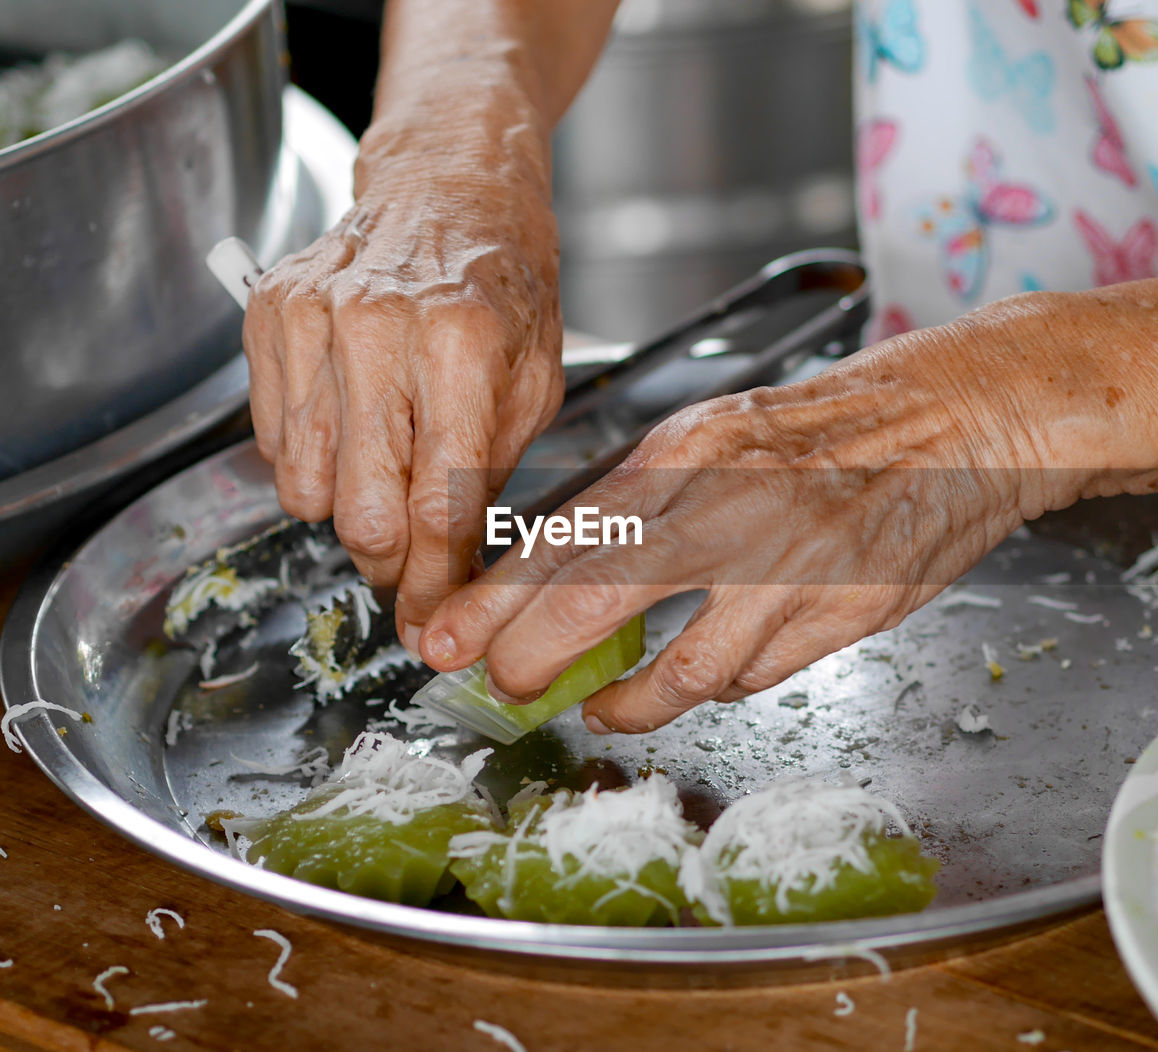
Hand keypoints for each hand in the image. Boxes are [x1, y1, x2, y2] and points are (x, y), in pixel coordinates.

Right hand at [243, 101, 563, 649]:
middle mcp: (380, 328)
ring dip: (346, 511)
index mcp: (463, 343)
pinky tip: (351, 430)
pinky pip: (269, 441)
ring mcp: (315, 318)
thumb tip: (453, 571)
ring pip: (305, 486)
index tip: (432, 621)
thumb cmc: (503, 283)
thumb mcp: (537, 379)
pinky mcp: (269, 314)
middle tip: (408, 567)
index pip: (438, 503)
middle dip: (388, 563)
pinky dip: (309, 461)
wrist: (448, 187)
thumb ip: (492, 473)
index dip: (434, 580)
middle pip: (363, 509)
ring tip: (384, 481)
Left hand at [418, 300, 1090, 732]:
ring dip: (627, 703)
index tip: (449, 637)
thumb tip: (560, 567)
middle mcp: (732, 504)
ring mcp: (794, 565)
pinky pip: (755, 676)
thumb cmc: (830, 427)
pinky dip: (715, 687)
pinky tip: (699, 680)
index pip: (566, 533)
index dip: (496, 599)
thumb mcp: (720, 433)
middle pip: (597, 599)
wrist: (962, 419)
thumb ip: (646, 497)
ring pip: (683, 668)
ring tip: (600, 709)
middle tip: (505, 686)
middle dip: (531, 656)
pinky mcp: (848, 612)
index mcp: (689, 450)